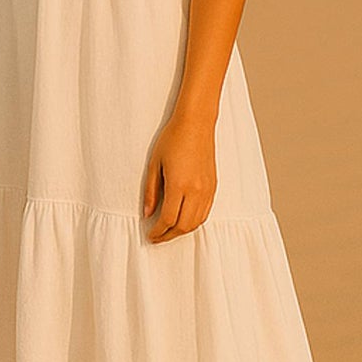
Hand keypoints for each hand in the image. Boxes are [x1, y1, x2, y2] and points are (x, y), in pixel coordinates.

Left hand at [143, 111, 216, 241]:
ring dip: (182, 231)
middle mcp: (196, 191)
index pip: (169, 219)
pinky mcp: (214, 187)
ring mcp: (207, 190)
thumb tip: (147, 213)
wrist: (196, 124)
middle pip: (184, 226)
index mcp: (179, 185)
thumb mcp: (154, 164)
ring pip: (197, 222)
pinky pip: (205, 213)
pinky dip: (194, 222)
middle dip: (169, 236)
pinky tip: (184, 220)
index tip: (150, 235)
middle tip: (157, 237)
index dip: (158, 231)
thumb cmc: (172, 139)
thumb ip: (151, 191)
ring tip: (168, 231)